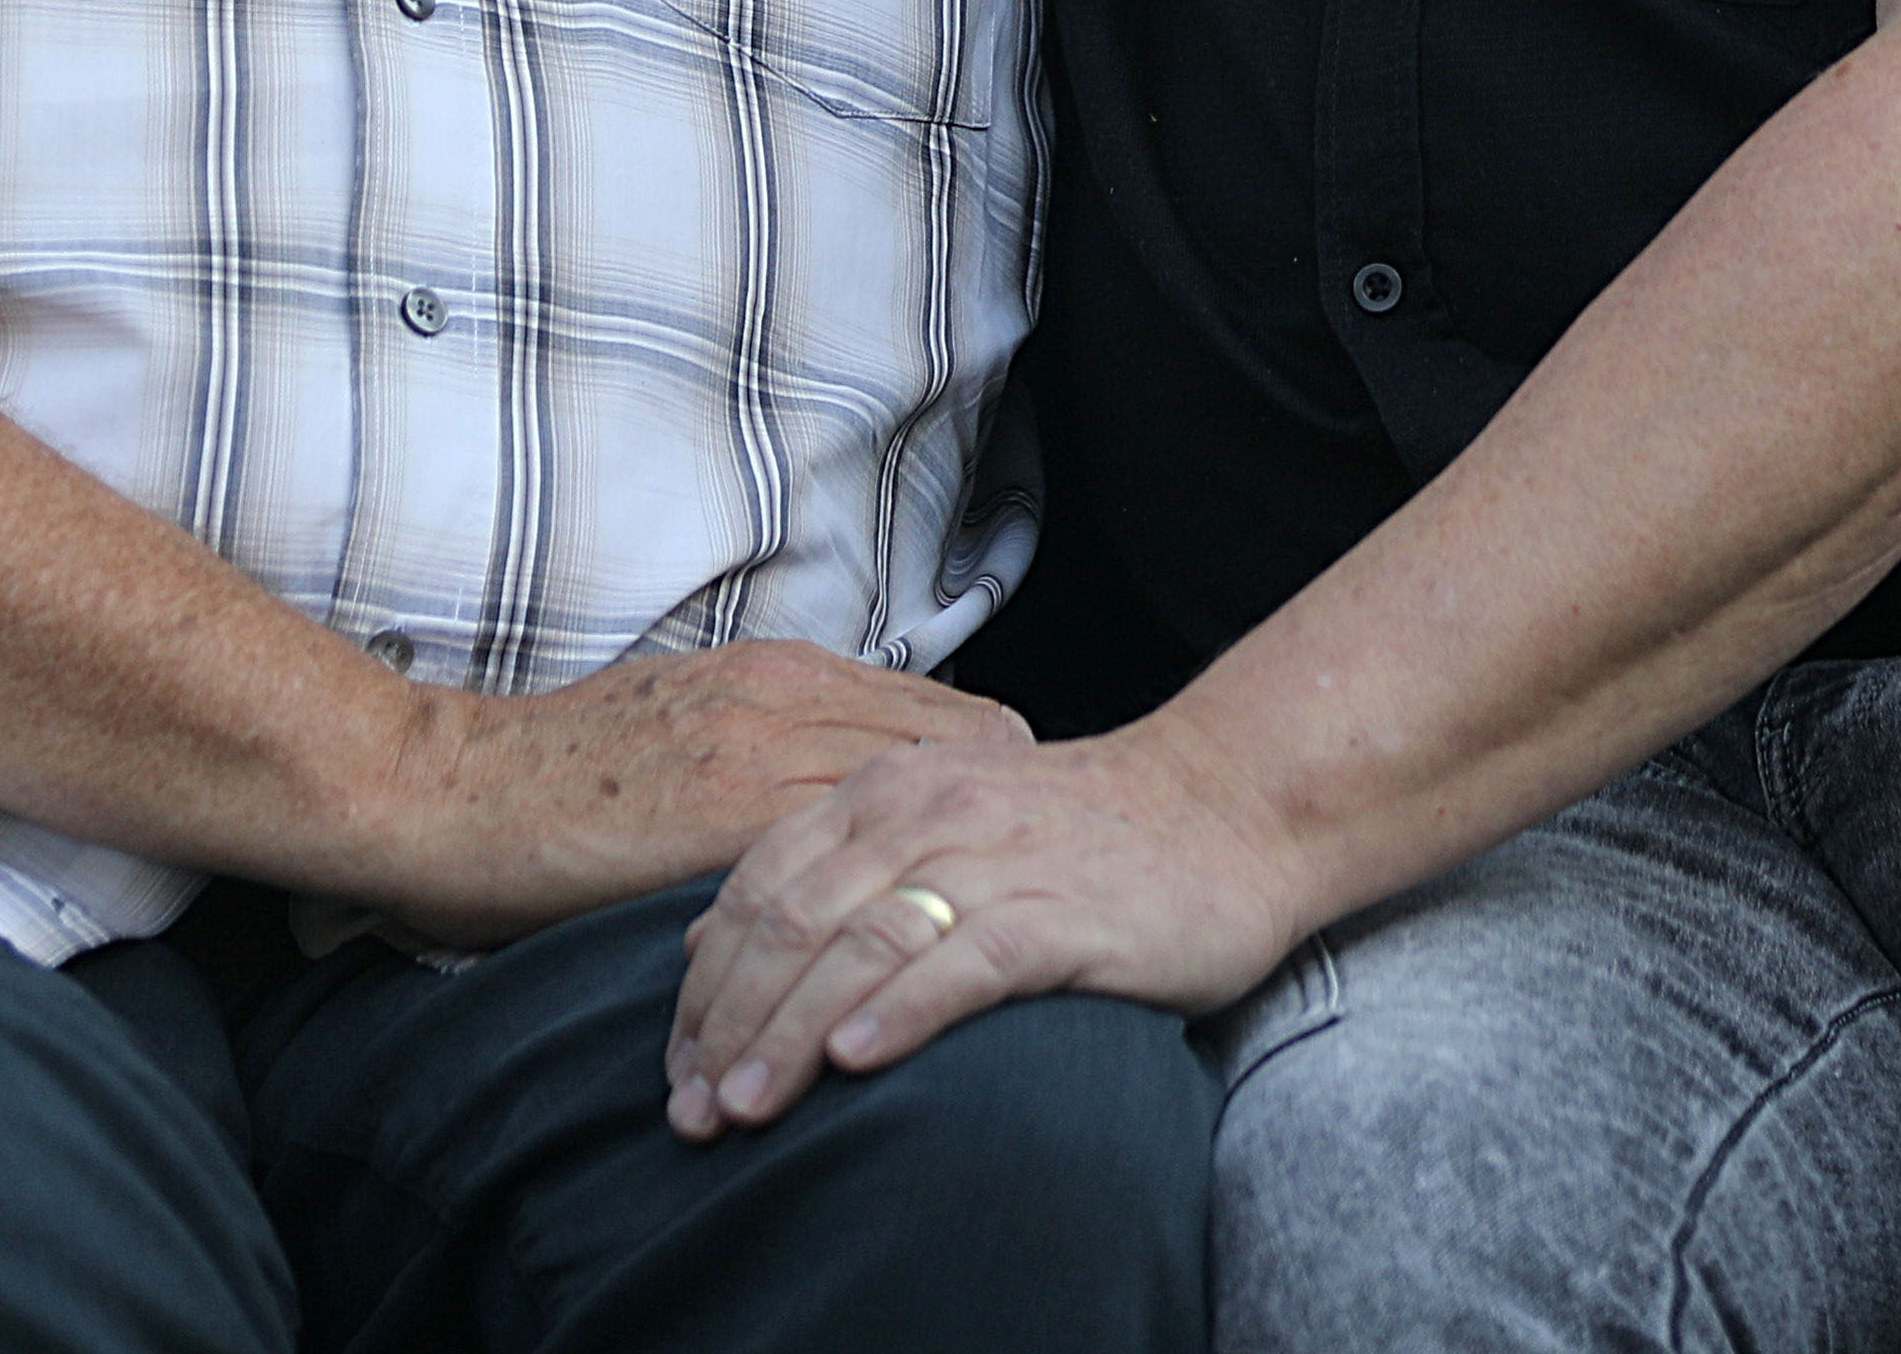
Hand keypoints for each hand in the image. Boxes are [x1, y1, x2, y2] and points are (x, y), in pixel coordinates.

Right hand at [351, 641, 1029, 956]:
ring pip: (921, 790)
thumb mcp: (679, 718)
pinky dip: (894, 893)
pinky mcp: (719, 815)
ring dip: (966, 854)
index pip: (941, 709)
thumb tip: (842, 788)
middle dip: (1007, 815)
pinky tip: (925, 944)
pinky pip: (847, 850)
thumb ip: (764, 739)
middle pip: (959, 741)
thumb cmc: (552, 767)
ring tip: (1008, 921)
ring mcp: (755, 750)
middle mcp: (783, 695)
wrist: (446, 786)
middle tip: (1036, 883)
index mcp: (777, 672)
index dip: (993, 773)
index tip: (1016, 832)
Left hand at [659, 726, 1310, 1136]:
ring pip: (861, 946)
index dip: (704, 985)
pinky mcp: (1059, 913)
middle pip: (793, 924)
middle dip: (730, 1026)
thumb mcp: (939, 820)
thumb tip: (720, 930)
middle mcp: (925, 813)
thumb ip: (838, 864)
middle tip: (690, 1112)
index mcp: (882, 790)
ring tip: (745, 1107)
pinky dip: (903, 1012)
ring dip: (792, 1034)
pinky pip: (964, 962)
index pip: (757, 888)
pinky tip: (857, 1062)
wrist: (1226, 806)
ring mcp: (993, 858)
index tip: (674, 1066)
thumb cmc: (1077, 833)